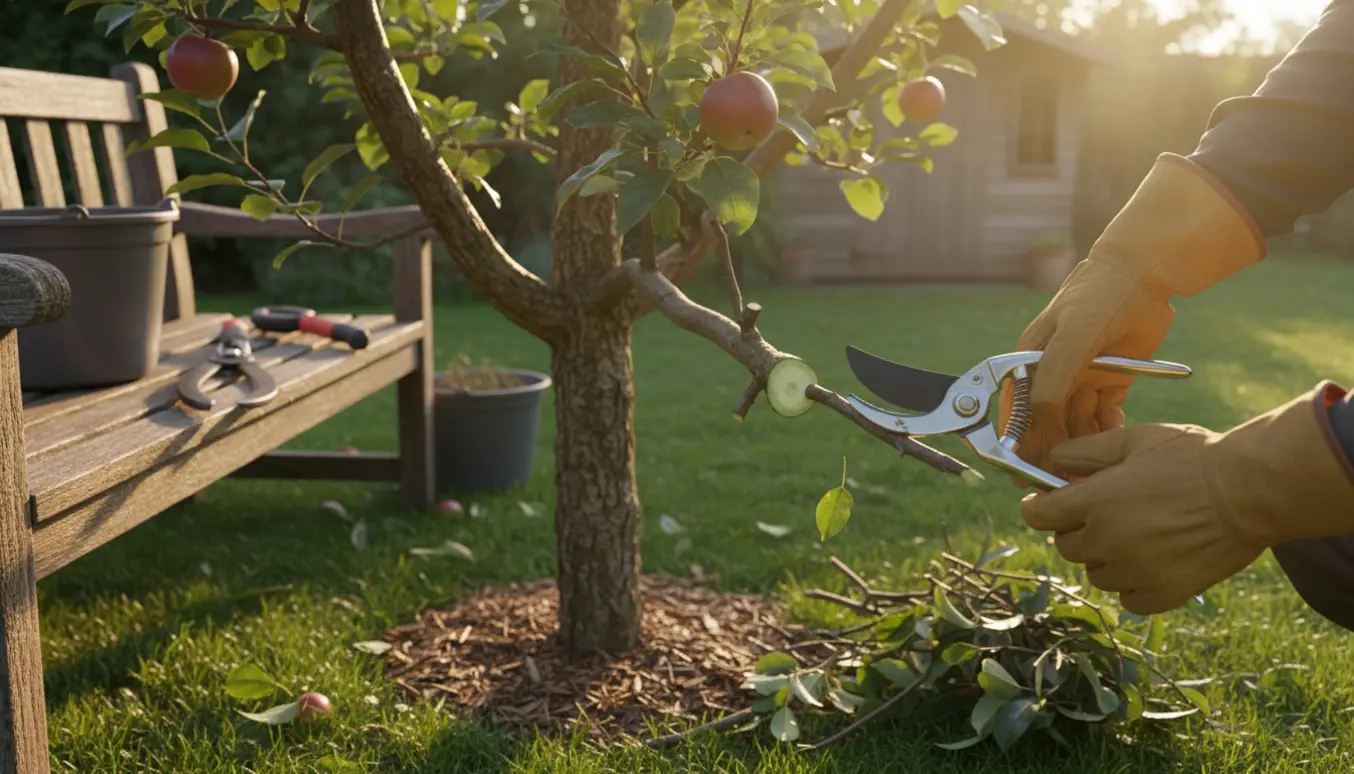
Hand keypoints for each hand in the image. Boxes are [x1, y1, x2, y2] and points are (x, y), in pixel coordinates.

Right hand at [995, 154, 1263, 483]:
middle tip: (1065, 483)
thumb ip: (1050, 379)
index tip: (1025, 475)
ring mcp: (1080, 381)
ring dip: (1082, 450)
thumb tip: (1034, 422)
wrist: (1143, 275)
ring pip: (1076, 427)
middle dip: (1053, 455)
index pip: (1016, 414)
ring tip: (1094, 474)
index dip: (1019, 445)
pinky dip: (1107, 434)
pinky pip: (1104, 419)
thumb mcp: (1071, 338)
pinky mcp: (1109, 384)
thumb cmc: (1098, 298)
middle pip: (1046, 426)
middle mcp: (1050, 376)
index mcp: (1027, 364)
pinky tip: (1113, 444)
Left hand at [1020, 383, 1353, 614]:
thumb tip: (1051, 462)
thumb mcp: (1134, 439)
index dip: (1038, 507)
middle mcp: (1107, 542)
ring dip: (1105, 557)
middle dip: (1076, 528)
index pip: (1038, 516)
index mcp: (1095, 502)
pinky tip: (1152, 560)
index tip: (1046, 502)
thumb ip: (1085, 452)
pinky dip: (1132, 582)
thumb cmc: (1193, 458)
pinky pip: (1126, 597)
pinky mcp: (1162, 595)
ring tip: (1137, 533)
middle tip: (1106, 512)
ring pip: (1096, 573)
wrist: (1251, 492)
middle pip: (1065, 546)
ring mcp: (1134, 572)